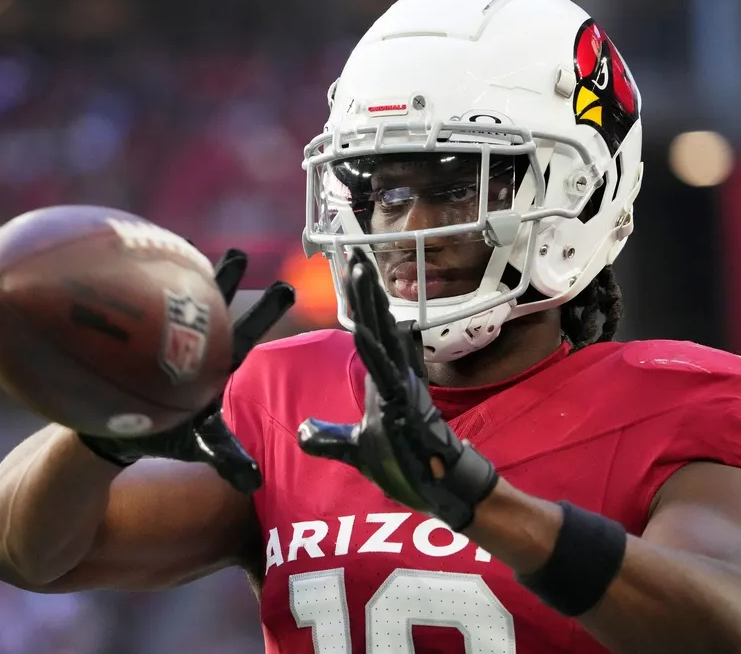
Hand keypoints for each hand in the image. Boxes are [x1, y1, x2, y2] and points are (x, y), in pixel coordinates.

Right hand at [79, 248, 294, 493]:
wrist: (117, 432)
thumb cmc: (164, 435)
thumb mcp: (200, 445)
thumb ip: (228, 457)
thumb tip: (255, 481)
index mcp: (216, 361)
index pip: (247, 331)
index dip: (265, 310)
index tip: (285, 286)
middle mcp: (192, 342)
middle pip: (213, 306)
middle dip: (226, 279)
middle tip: (239, 251)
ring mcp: (159, 336)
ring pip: (172, 298)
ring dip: (180, 272)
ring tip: (190, 244)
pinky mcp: (129, 336)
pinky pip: (131, 304)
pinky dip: (133, 284)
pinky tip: (127, 256)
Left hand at [297, 248, 497, 529]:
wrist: (439, 488)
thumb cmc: (406, 462)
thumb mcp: (356, 449)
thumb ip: (327, 438)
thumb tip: (301, 431)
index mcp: (384, 378)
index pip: (370, 331)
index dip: (362, 302)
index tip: (351, 267)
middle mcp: (397, 376)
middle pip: (379, 324)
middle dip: (366, 289)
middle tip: (354, 252)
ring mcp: (404, 388)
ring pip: (384, 339)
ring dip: (371, 306)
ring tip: (360, 274)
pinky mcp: (407, 407)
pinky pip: (387, 375)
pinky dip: (374, 352)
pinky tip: (361, 331)